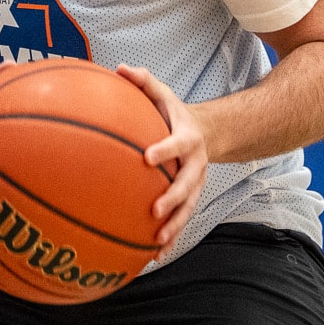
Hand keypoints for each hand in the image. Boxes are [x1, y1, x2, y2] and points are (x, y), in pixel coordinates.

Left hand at [117, 65, 209, 255]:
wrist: (205, 133)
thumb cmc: (172, 112)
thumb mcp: (162, 93)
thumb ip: (142, 80)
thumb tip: (119, 68)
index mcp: (187, 138)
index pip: (178, 144)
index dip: (165, 150)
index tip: (147, 157)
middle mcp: (195, 164)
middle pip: (188, 184)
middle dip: (173, 198)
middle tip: (154, 209)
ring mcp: (195, 185)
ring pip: (188, 209)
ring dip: (174, 226)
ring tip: (157, 243)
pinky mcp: (190, 200)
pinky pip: (181, 221)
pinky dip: (170, 239)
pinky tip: (154, 256)